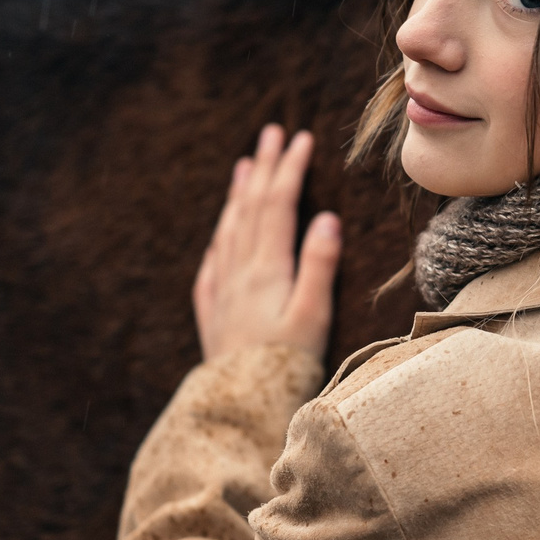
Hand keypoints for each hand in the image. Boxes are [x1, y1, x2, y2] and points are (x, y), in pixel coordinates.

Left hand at [195, 125, 341, 362]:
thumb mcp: (312, 315)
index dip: (288, 170)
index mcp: (266, 269)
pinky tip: (222, 231)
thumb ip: (318, 265)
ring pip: (229, 229)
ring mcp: (222, 291)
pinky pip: (213, 261)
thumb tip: (326, 218)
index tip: (301, 139)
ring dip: (238, 194)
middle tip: (271, 133)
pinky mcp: (213, 312)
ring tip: (244, 167)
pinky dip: (221, 235)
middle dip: (263, 168)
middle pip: (250, 208)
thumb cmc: (286, 365)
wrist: (241, 407)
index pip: (277, 205)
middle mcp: (239, 272)